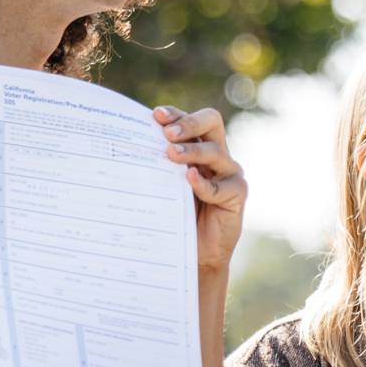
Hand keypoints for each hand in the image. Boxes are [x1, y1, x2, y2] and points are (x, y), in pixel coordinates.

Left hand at [153, 105, 246, 272]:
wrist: (195, 252)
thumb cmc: (175, 215)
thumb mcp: (163, 185)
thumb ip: (157, 165)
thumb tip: (127, 143)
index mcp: (198, 146)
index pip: (190, 120)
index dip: (176, 114)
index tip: (156, 116)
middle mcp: (216, 154)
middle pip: (211, 121)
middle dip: (188, 123)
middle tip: (168, 133)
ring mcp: (229, 172)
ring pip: (215, 151)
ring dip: (192, 151)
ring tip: (171, 155)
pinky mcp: (238, 193)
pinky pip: (221, 185)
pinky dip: (203, 183)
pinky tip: (189, 179)